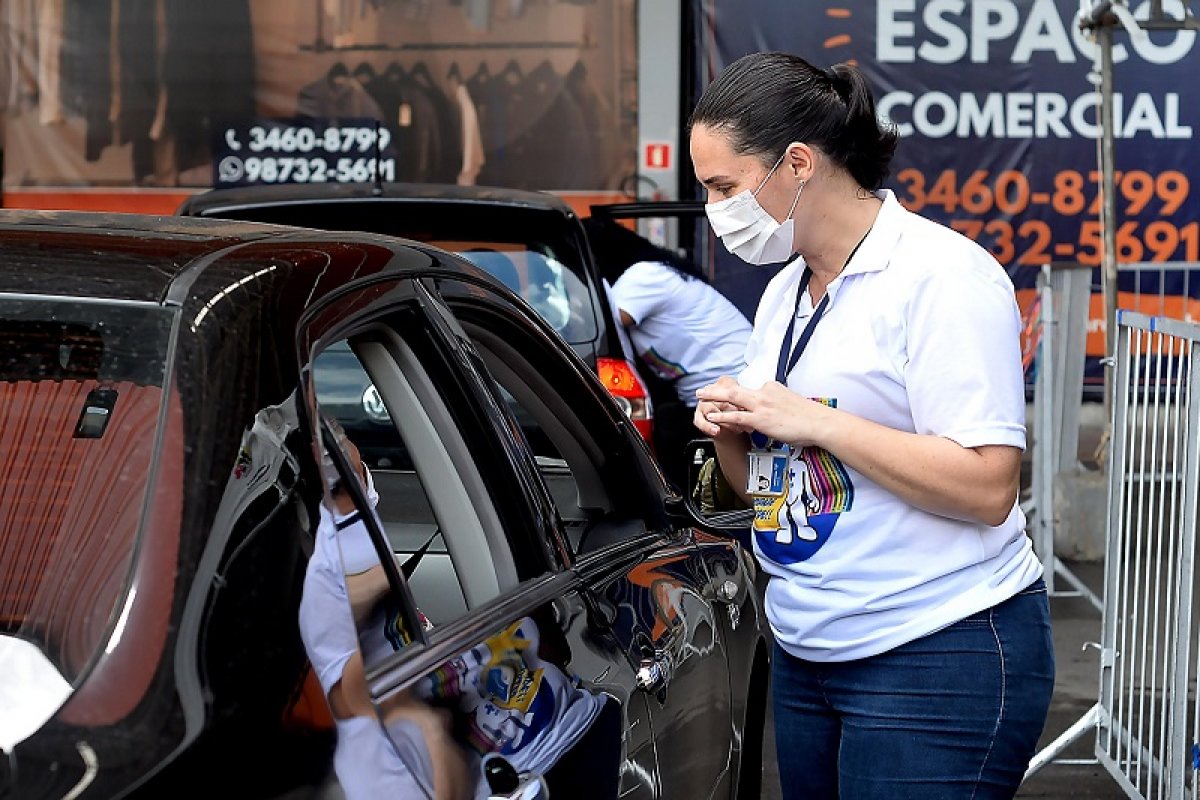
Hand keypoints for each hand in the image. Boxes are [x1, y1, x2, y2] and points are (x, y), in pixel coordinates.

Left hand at [695, 378, 831, 447]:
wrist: (819, 422)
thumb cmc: (809, 417)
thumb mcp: (791, 402)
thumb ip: (778, 403)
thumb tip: (774, 410)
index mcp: (771, 387)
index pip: (749, 390)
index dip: (736, 397)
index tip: (726, 398)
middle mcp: (764, 392)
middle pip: (734, 388)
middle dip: (716, 388)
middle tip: (702, 389)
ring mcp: (761, 405)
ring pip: (731, 397)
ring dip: (713, 396)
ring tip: (700, 397)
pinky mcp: (761, 419)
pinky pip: (737, 416)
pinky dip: (722, 416)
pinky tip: (712, 417)